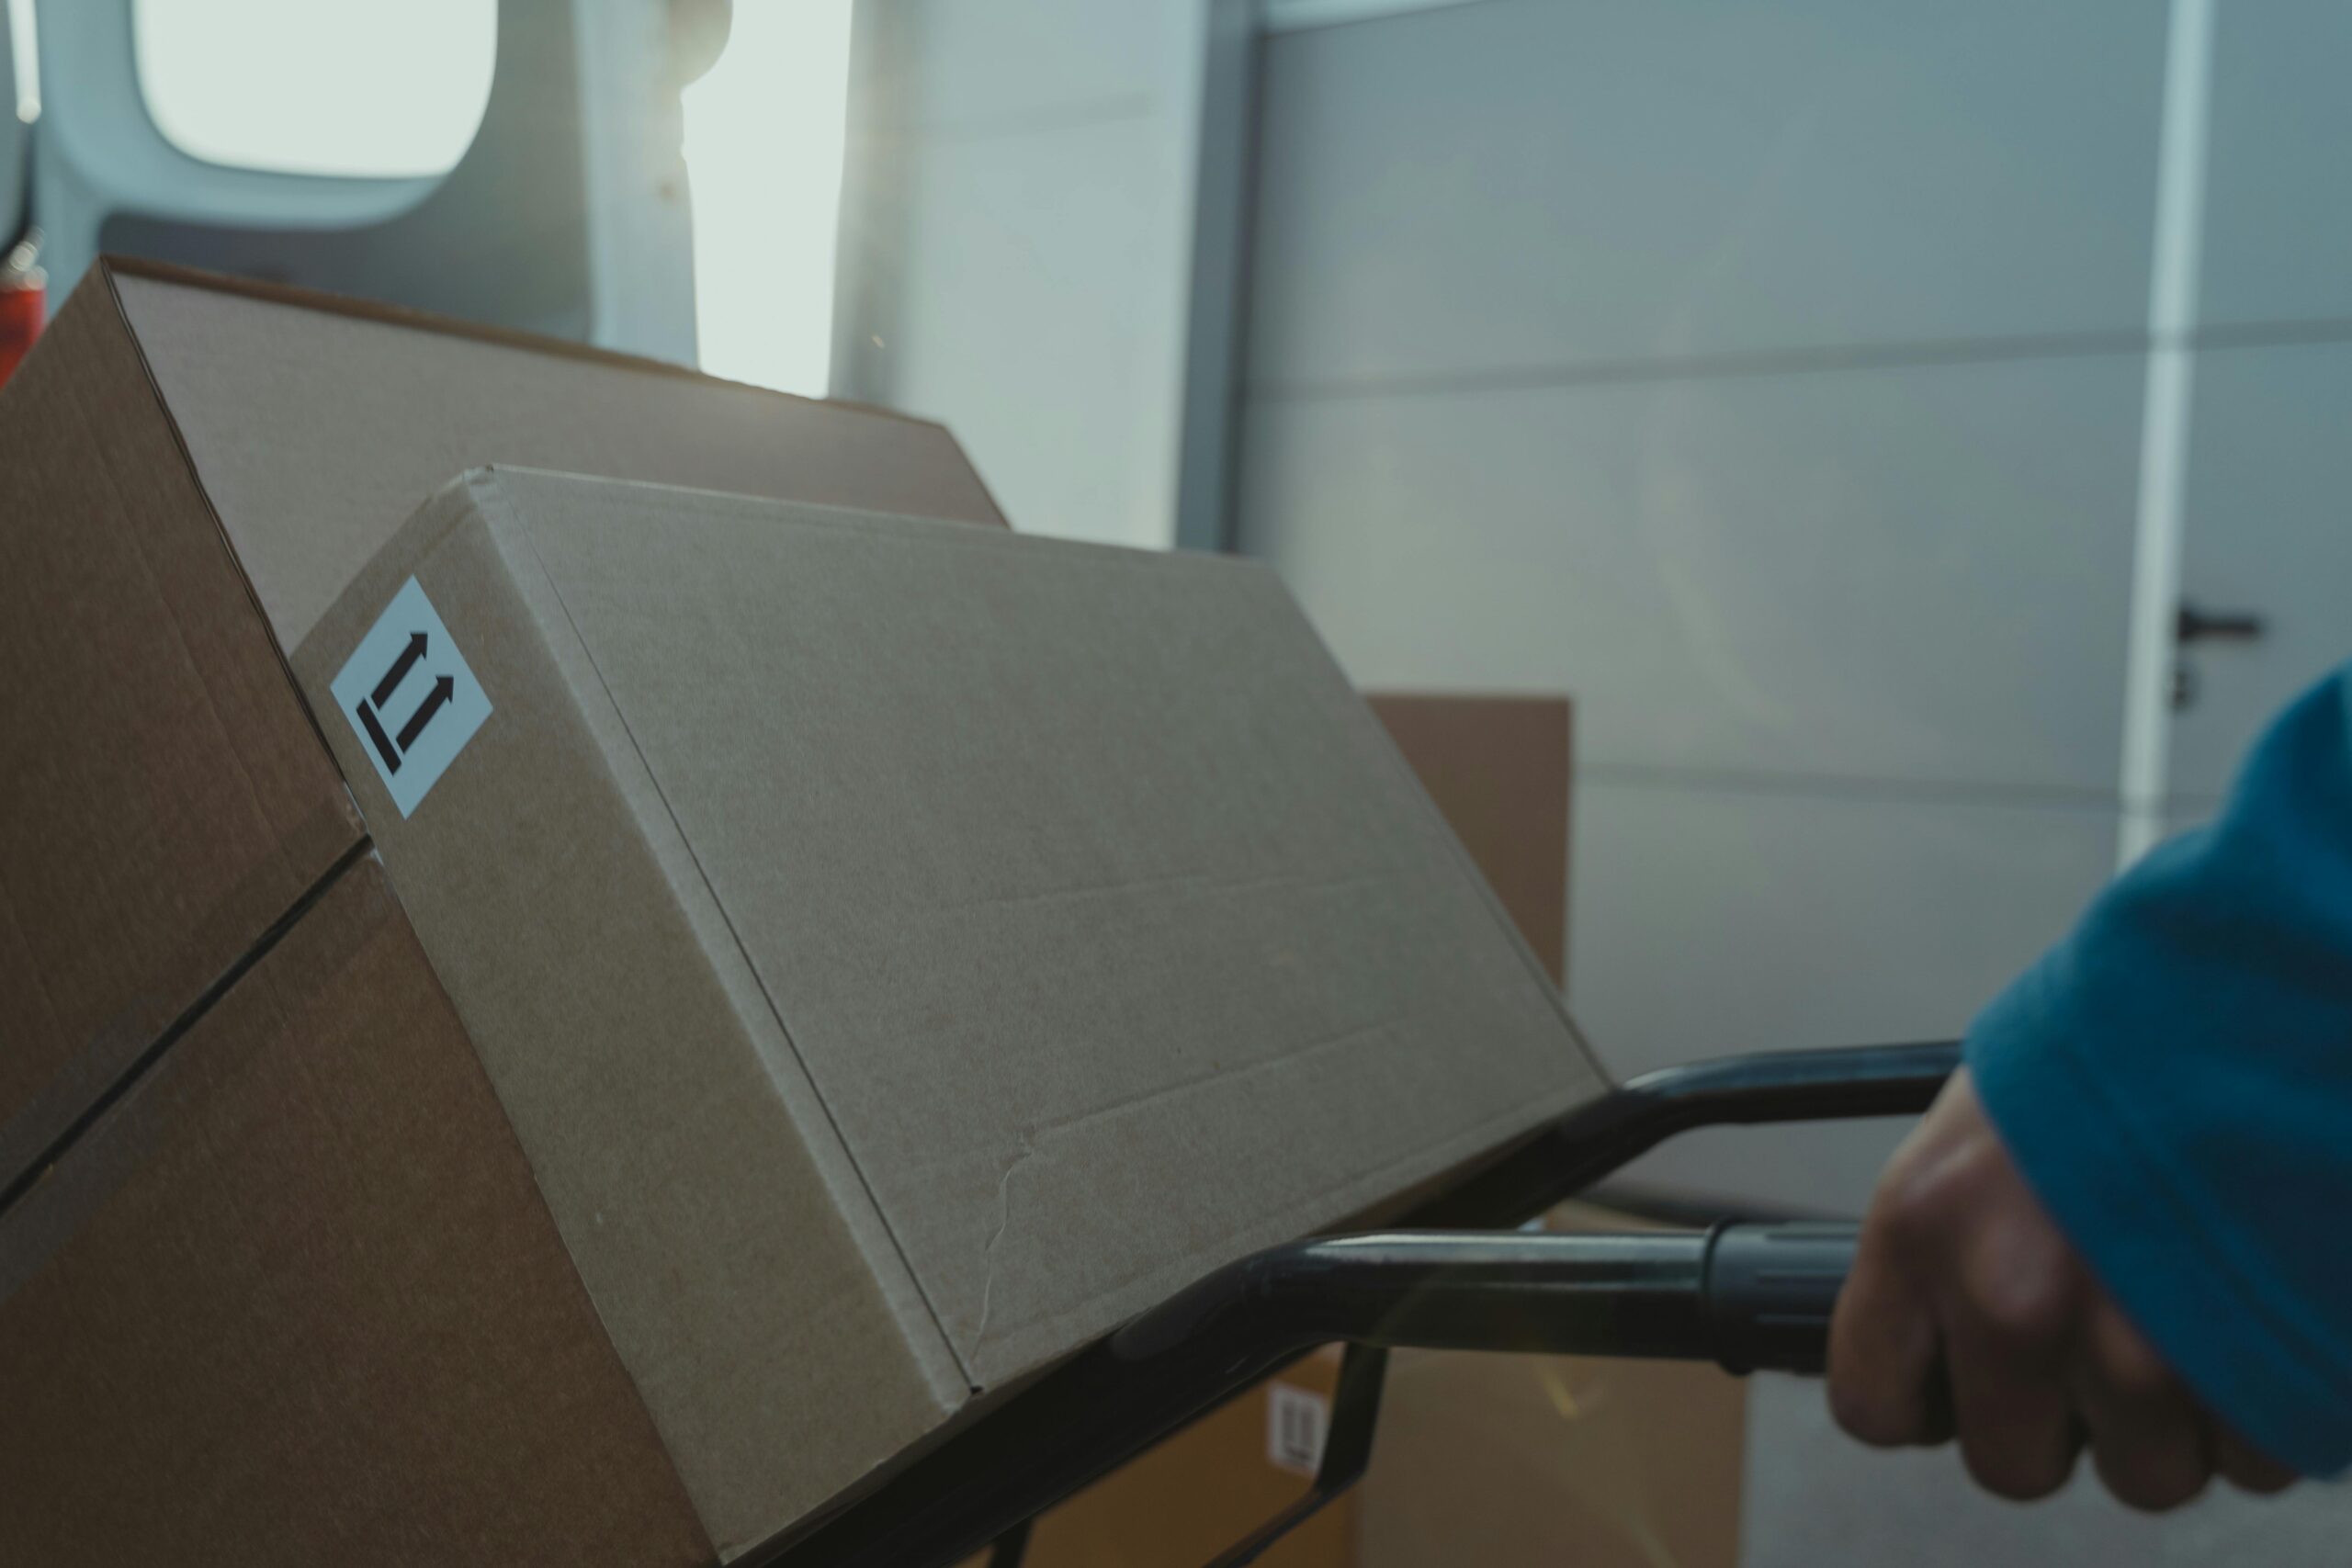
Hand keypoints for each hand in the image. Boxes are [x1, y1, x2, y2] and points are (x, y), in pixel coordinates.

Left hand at [1828, 1067, 2296, 1509]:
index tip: (1955, 1383)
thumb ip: (1950, 1234)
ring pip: (2147, 1472)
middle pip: (2015, 1464)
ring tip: (2191, 1318)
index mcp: (1923, 1228)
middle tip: (2100, 1340)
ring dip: (2175, 1418)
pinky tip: (2257, 1322)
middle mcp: (2011, 1301)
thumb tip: (1936, 1331)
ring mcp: (2133, 1347)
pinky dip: (2267, 1408)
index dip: (1924, 1401)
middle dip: (2061, 1418)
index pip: (1872, 1403)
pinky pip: (2255, 1459)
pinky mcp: (2254, 1372)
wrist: (2257, 997)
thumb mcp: (1981, 1120)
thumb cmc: (2123, 1038)